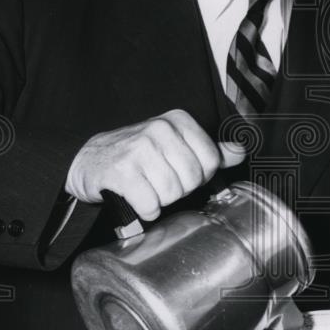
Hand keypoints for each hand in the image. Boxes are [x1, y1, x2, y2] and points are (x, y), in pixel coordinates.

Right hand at [65, 109, 245, 218]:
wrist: (89, 161)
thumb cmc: (136, 155)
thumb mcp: (174, 144)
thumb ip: (210, 149)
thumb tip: (239, 152)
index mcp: (178, 120)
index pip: (211, 161)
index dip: (198, 176)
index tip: (178, 171)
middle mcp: (159, 129)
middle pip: (192, 179)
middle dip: (178, 190)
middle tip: (159, 182)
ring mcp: (139, 148)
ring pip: (172, 193)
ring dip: (160, 200)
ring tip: (147, 188)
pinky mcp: (121, 171)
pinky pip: (150, 204)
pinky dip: (144, 209)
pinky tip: (136, 199)